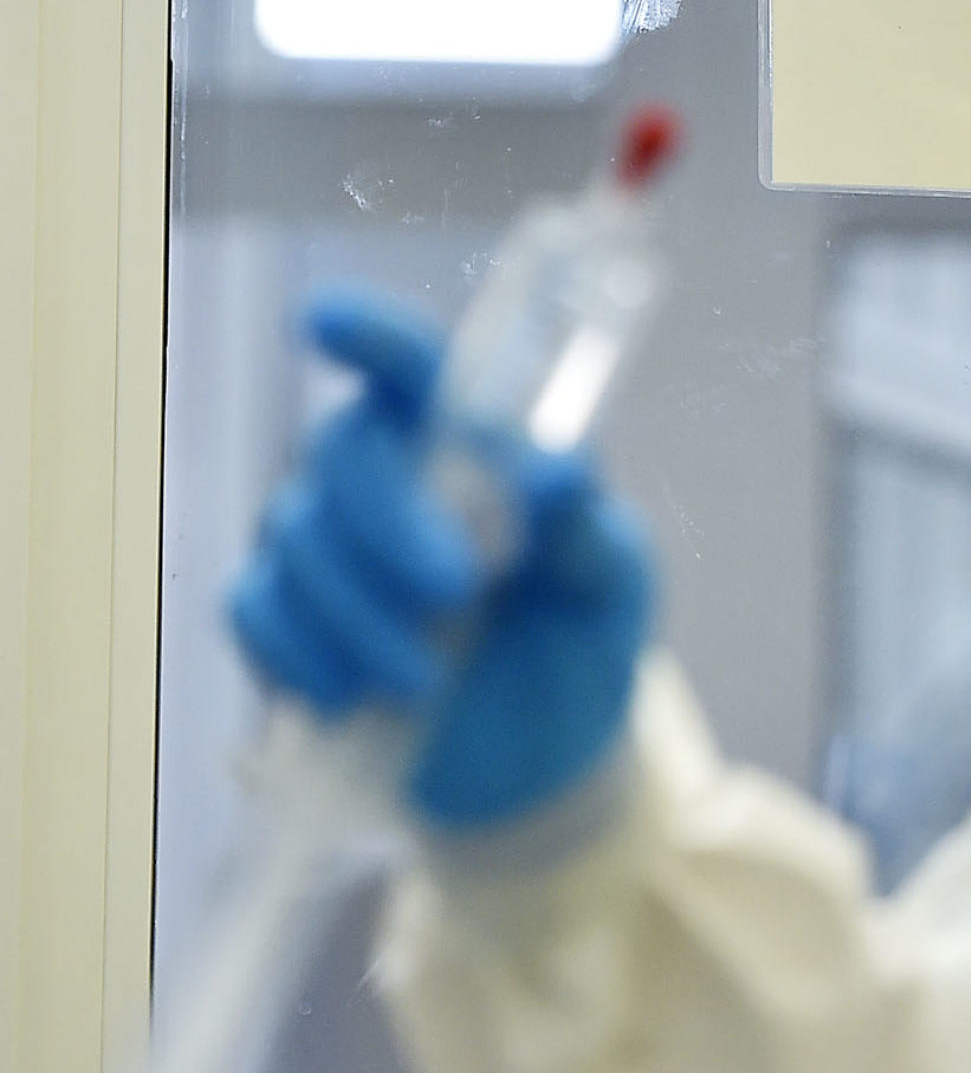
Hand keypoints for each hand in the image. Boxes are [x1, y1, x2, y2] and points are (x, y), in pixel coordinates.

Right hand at [228, 287, 655, 830]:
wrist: (539, 751)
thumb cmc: (580, 634)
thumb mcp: (613, 583)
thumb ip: (590, 530)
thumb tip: (558, 475)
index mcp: (474, 438)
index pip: (416, 366)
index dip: (371, 336)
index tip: (327, 321)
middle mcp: (391, 471)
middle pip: (342, 450)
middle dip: (389, 520)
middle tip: (455, 589)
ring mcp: (328, 539)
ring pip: (295, 537)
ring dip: (360, 611)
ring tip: (425, 677)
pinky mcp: (288, 613)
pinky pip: (256, 608)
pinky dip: (298, 653)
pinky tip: (349, 694)